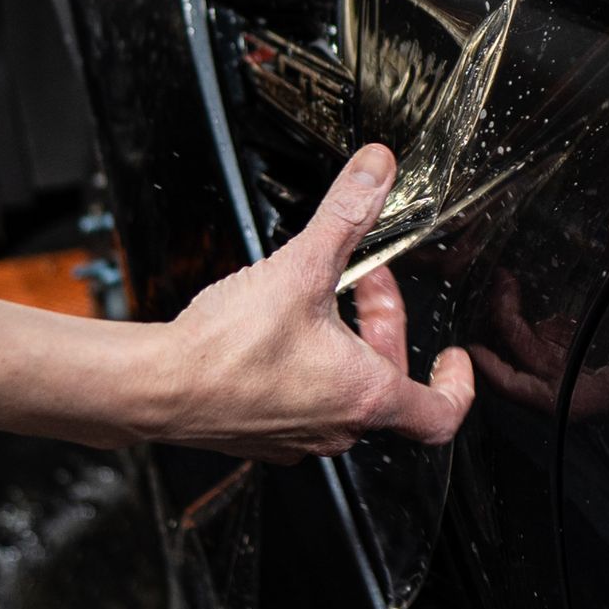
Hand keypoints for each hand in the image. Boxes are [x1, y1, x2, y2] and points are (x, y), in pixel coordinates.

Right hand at [160, 144, 473, 461]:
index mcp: (364, 395)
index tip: (452, 355)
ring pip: (344, 388)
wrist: (152, 387)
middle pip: (388, 378)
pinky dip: (308, 362)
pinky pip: (305, 399)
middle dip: (381, 323)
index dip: (456, 383)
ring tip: (319, 297)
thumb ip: (346, 215)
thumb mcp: (301, 268)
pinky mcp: (262, 434)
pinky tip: (280, 328)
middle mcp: (337, 427)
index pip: (439, 413)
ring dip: (344, 341)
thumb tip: (377, 172)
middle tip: (363, 281)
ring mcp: (298, 436)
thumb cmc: (223, 350)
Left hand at [474, 266, 608, 434]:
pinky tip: (553, 310)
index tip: (467, 342)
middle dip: (508, 323)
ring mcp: (594, 393)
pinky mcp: (608, 387)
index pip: (525, 387)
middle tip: (503, 279)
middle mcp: (584, 398)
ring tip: (515, 285)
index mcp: (590, 396)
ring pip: (544, 362)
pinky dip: (554, 335)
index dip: (491, 367)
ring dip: (528, 328)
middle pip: (529, 363)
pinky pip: (567, 361)